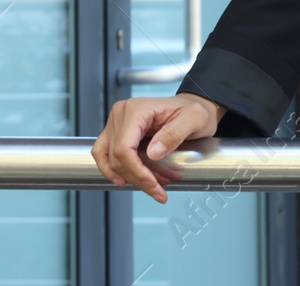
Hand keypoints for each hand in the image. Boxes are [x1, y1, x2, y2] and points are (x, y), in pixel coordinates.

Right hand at [91, 93, 226, 202]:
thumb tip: (152, 154)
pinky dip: (113, 170)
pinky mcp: (116, 132)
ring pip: (110, 159)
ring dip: (127, 177)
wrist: (192, 107)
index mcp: (137, 110)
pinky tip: (125, 180)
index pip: (124, 148)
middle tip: (158, 192)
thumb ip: (174, 133)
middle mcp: (121, 114)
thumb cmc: (195, 110)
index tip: (153, 184)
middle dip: (137, 178)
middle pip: (117, 157)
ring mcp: (116, 123)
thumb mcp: (194, 118)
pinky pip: (104, 154)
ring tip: (149, 187)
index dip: (136, 171)